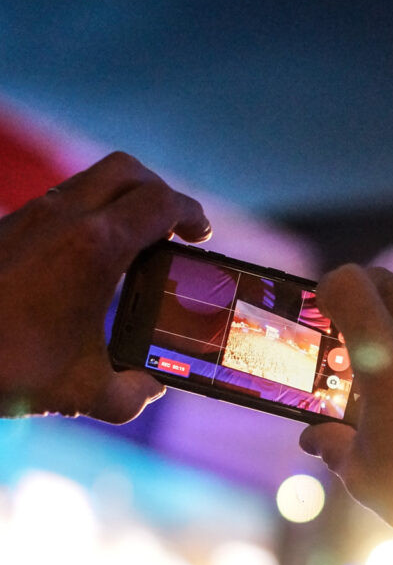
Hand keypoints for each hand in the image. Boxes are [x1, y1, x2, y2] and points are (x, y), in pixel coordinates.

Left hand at [0, 152, 210, 421]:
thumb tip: (152, 385)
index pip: (160, 203)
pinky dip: (88, 217)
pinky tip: (87, 263)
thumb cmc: (9, 367)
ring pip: (90, 182)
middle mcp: (64, 218)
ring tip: (135, 244)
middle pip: (128, 171)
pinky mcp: (8, 228)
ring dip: (120, 202)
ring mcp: (31, 216)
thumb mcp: (86, 393)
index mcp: (96, 247)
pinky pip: (61, 203)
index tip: (201, 233)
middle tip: (175, 227)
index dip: (190, 213)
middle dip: (160, 192)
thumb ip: (134, 392)